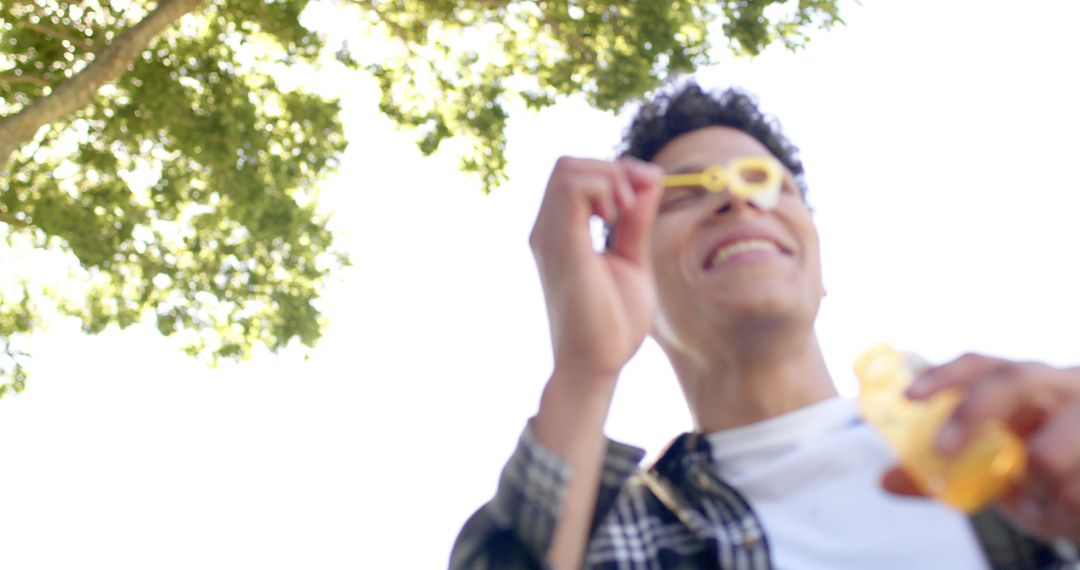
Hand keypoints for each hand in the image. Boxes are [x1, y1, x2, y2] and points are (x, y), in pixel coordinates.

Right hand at [529, 157, 663, 384]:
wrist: (595, 364)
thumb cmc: (612, 323)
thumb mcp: (632, 258)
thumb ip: (636, 220)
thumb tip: (649, 179)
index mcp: (561, 233)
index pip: (578, 174)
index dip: (617, 173)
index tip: (645, 198)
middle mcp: (547, 230)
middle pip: (569, 165)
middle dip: (612, 170)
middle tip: (636, 205)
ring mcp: (549, 236)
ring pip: (568, 168)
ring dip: (609, 177)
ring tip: (627, 212)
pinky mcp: (560, 244)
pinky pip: (573, 187)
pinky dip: (604, 189)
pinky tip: (618, 218)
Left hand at [881, 353, 1079, 541]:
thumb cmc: (1042, 478)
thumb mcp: (992, 474)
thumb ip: (941, 473)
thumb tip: (885, 480)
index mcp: (1024, 385)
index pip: (981, 365)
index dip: (944, 375)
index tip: (909, 396)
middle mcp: (1060, 387)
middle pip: (1016, 379)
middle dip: (975, 412)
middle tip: (943, 452)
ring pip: (1058, 438)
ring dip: (1036, 475)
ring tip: (1033, 500)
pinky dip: (1066, 501)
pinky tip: (1064, 508)